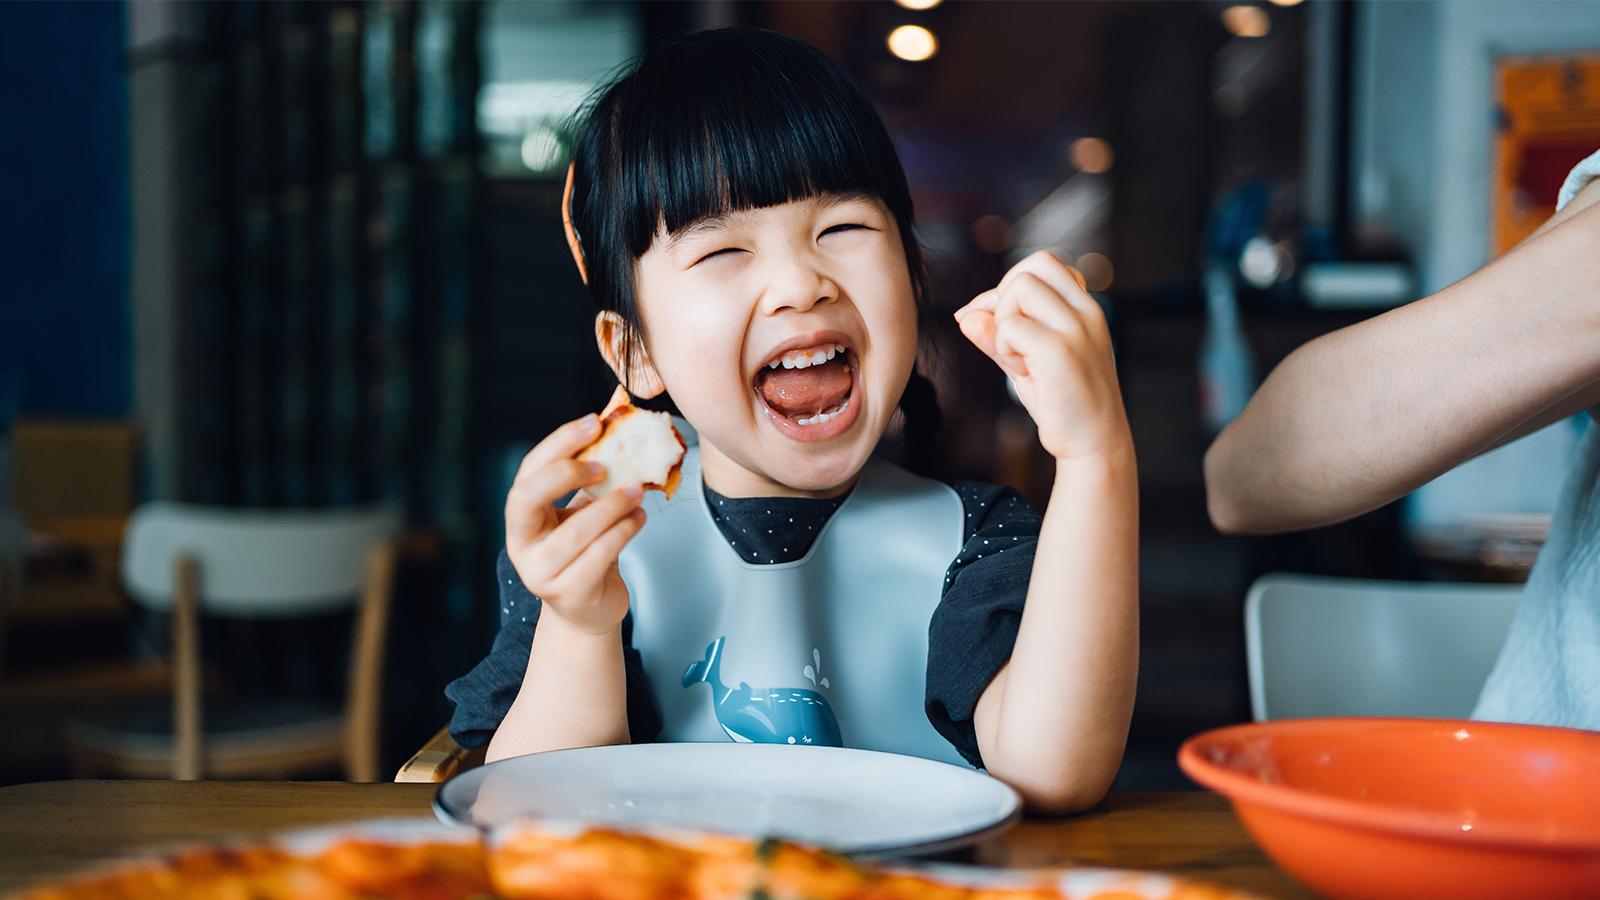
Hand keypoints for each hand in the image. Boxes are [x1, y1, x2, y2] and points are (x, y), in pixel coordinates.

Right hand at [505, 414, 645, 634]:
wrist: (590, 608)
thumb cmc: (586, 552)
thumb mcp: (582, 511)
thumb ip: (591, 476)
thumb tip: (615, 419)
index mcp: (521, 518)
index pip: (528, 472)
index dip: (558, 444)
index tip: (595, 424)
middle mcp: (521, 545)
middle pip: (527, 497)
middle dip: (567, 473)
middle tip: (605, 465)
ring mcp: (540, 573)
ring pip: (574, 531)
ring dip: (611, 506)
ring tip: (637, 493)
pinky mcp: (568, 594)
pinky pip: (598, 556)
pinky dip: (623, 533)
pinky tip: (639, 519)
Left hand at [955, 251, 1131, 461]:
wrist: (1093, 444)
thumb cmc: (1062, 402)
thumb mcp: (1027, 361)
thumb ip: (997, 335)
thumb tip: (965, 316)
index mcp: (1085, 308)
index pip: (1043, 263)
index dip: (1009, 287)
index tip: (999, 325)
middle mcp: (1086, 311)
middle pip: (1031, 267)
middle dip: (1004, 299)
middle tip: (1008, 342)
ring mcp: (1077, 329)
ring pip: (1019, 289)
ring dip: (1004, 325)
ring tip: (1018, 360)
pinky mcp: (1061, 351)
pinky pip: (1011, 326)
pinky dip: (1004, 348)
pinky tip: (1021, 373)